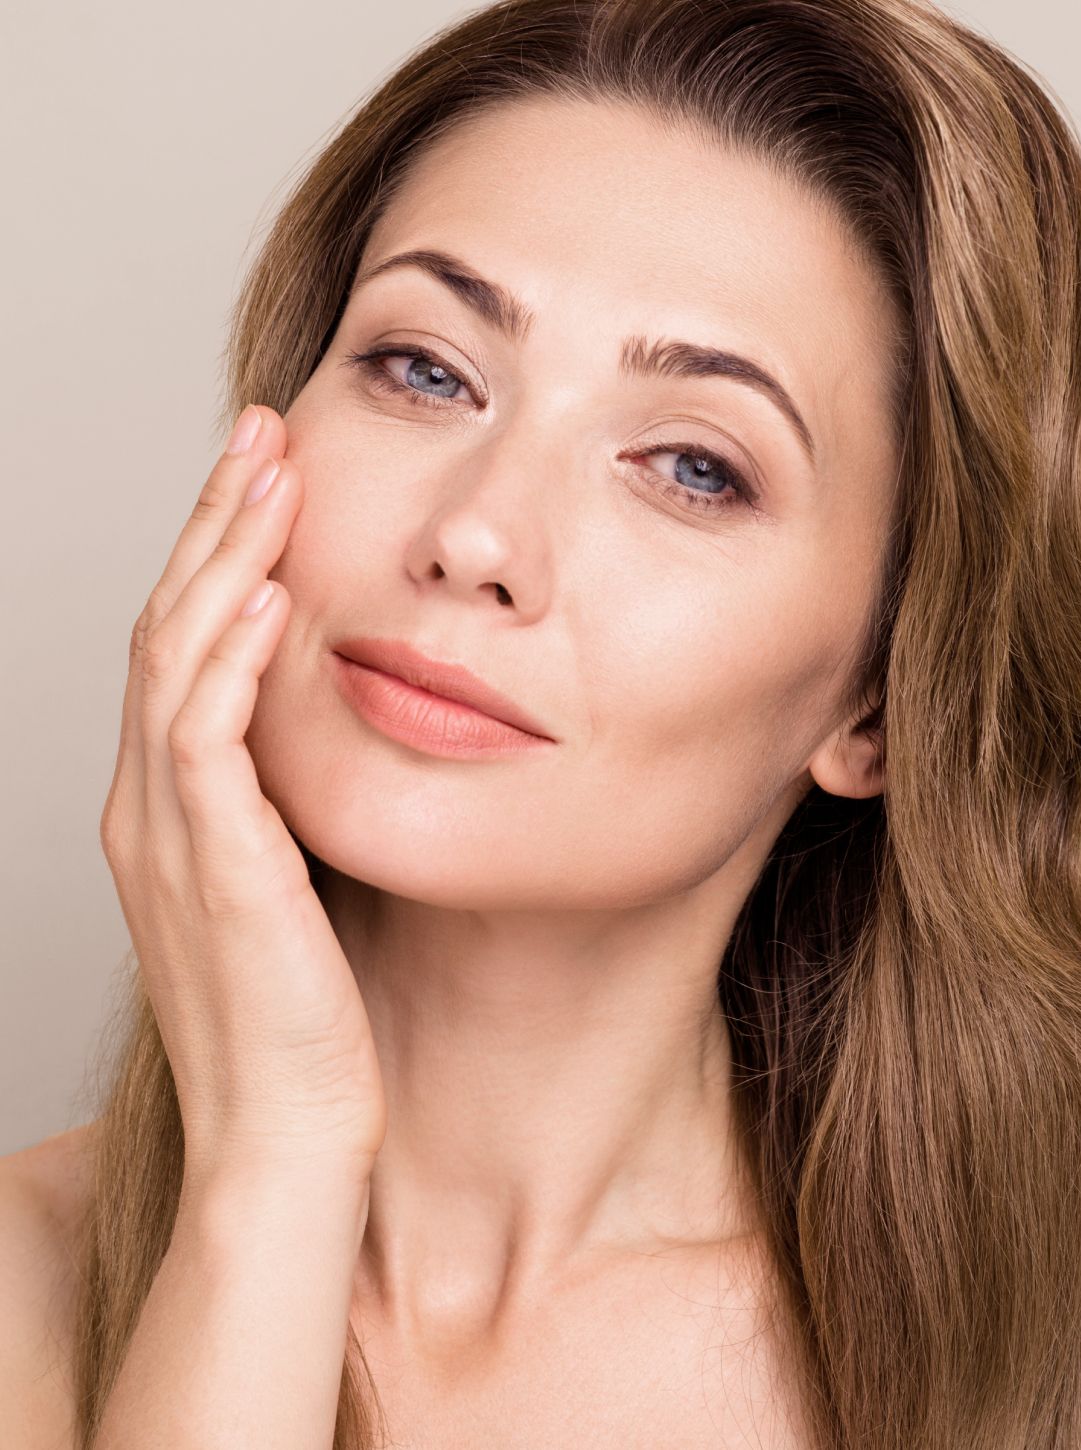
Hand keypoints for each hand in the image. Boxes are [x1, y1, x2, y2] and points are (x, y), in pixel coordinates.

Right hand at [99, 405, 385, 1190]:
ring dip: (221, 556)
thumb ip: (299, 804)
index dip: (219, 555)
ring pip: (176, 661)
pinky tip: (264, 592)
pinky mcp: (213, 872)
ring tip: (267, 469)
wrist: (289, 1140)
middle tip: (261, 433)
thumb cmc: (311, 1021)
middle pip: (169, 628)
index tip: (269, 481)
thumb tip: (353, 729)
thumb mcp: (301, 885)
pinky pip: (204, 741)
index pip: (185, 650)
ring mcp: (170, 838)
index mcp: (174, 812)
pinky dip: (228, 660)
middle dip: (214, 523)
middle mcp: (153, 811)